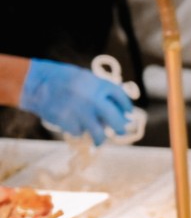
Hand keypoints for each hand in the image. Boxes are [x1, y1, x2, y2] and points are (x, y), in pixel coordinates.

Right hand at [18, 59, 132, 144]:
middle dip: (120, 127)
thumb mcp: (85, 77)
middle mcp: (93, 100)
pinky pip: (80, 132)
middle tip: (120, 131)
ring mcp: (81, 113)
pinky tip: (77, 126)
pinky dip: (80, 131)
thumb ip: (100, 90)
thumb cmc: (61, 78)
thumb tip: (116, 107)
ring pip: (99, 133)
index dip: (126, 106)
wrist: (35, 84)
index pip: (121, 96)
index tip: (128, 113)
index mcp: (98, 85)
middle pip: (116, 119)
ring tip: (100, 140)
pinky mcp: (68, 123)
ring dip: (101, 138)